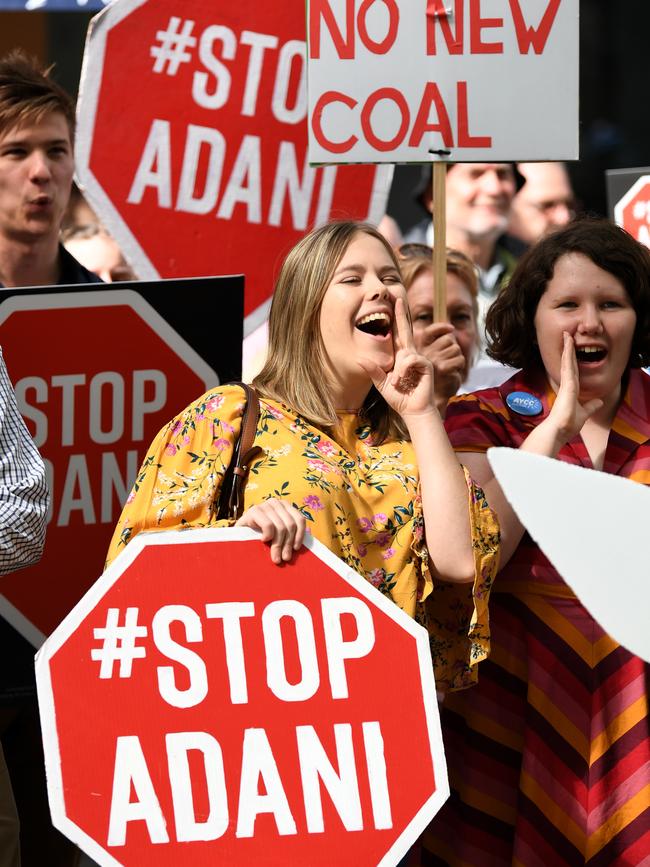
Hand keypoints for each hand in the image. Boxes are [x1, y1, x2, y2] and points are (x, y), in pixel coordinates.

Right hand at [235, 499, 305, 564]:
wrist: (238, 536)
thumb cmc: (260, 536)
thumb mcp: (278, 535)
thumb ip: (292, 533)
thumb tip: (310, 533)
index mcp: (285, 506)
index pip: (299, 519)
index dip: (299, 535)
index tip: (296, 549)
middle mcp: (276, 503)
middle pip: (290, 525)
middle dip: (287, 544)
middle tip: (284, 558)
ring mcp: (265, 505)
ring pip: (280, 527)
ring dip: (278, 545)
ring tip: (275, 557)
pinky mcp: (254, 510)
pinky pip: (269, 525)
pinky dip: (268, 535)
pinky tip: (263, 540)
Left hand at [359, 296, 435, 418]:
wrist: (412, 410)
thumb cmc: (399, 397)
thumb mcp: (381, 383)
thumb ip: (373, 370)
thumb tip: (359, 358)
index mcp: (399, 357)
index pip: (397, 334)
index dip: (396, 319)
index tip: (393, 303)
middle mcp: (409, 354)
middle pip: (405, 330)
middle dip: (401, 314)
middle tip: (398, 297)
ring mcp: (419, 358)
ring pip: (405, 352)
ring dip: (398, 370)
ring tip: (397, 383)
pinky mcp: (425, 364)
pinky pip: (411, 360)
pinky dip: (404, 371)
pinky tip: (403, 380)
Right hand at [418, 322, 464, 402]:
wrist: (429, 400)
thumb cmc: (430, 380)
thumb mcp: (427, 360)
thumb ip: (433, 345)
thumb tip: (449, 330)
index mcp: (418, 349)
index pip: (430, 331)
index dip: (442, 327)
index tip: (450, 328)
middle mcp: (423, 352)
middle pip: (448, 339)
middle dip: (453, 347)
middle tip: (449, 358)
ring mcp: (432, 359)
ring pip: (455, 348)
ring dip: (456, 357)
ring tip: (449, 366)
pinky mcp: (442, 368)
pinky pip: (459, 359)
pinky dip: (460, 365)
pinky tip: (453, 371)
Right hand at [543, 332, 603, 446]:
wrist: (559, 431)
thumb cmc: (568, 425)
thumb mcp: (584, 413)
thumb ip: (591, 406)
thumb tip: (599, 401)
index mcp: (571, 390)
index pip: (572, 371)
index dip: (571, 359)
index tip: (570, 348)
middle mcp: (568, 385)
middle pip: (569, 363)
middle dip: (568, 349)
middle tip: (567, 335)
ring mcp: (567, 384)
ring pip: (568, 362)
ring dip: (568, 348)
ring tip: (567, 335)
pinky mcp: (567, 386)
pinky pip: (569, 366)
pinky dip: (568, 355)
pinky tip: (569, 345)